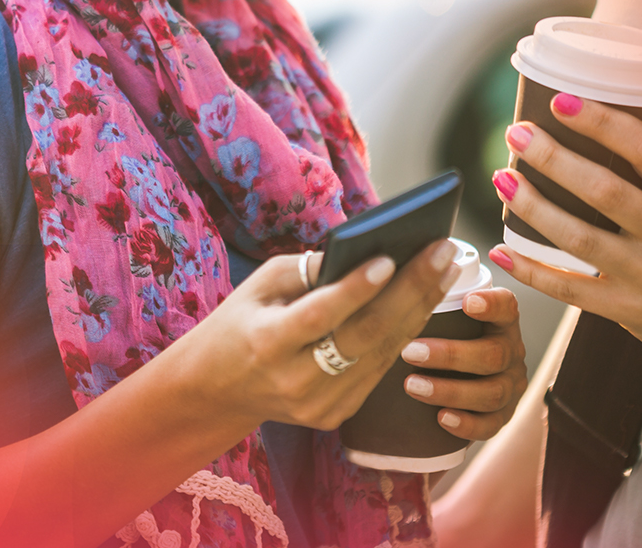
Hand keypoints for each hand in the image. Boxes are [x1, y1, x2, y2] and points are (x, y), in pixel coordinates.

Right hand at [183, 239, 461, 433]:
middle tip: (444, 252)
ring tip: (448, 268)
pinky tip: (427, 299)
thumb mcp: (259, 284)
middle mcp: (295, 381)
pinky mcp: (336, 415)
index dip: (356, 289)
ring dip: (420, 308)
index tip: (390, 258)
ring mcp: (319, 405)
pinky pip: (379, 369)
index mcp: (267, 343)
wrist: (218, 388)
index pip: (320, 315)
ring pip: (382, 353)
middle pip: (364, 335)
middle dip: (411, 290)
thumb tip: (367, 250)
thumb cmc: (241, 320)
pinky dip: (405, 332)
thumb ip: (308, 269)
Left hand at [399, 287, 526, 440]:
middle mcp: (511, 351)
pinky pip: (491, 425)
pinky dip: (466, 424)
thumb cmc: (449, 329)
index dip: (491, 304)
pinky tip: (440, 418)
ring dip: (450, 390)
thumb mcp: (449, 309)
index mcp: (502, 320)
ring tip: (411, 385)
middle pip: (492, 354)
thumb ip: (434, 291)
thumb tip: (399, 266)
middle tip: (410, 351)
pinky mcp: (504, 415)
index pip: (507, 307)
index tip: (467, 301)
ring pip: (491, 392)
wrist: (468, 374)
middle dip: (450, 354)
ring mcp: (511, 385)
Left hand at [490, 93, 641, 339]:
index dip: (602, 124)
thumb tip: (622, 96)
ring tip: (503, 177)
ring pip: (580, 239)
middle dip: (554, 160)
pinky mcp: (629, 308)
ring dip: (534, 206)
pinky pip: (571, 290)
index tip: (560, 102)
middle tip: (517, 134)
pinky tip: (501, 250)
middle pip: (604, 192)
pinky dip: (531, 270)